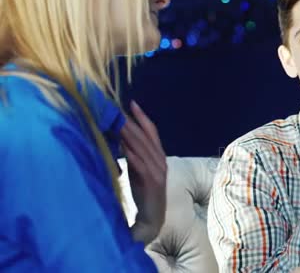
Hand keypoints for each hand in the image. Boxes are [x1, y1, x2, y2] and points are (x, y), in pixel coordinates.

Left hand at [120, 101, 167, 244]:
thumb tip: (119, 136)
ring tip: (117, 122)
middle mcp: (161, 160)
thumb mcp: (138, 170)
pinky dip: (132, 154)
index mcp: (158, 156)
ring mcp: (158, 171)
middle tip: (117, 109)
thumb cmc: (142, 194)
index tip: (131, 103)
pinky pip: (141, 164)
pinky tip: (124, 146)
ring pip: (143, 147)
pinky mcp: (153, 182)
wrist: (152, 218)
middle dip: (132, 122)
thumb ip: (133, 154)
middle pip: (146, 137)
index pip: (152, 132)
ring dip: (130, 134)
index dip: (142, 117)